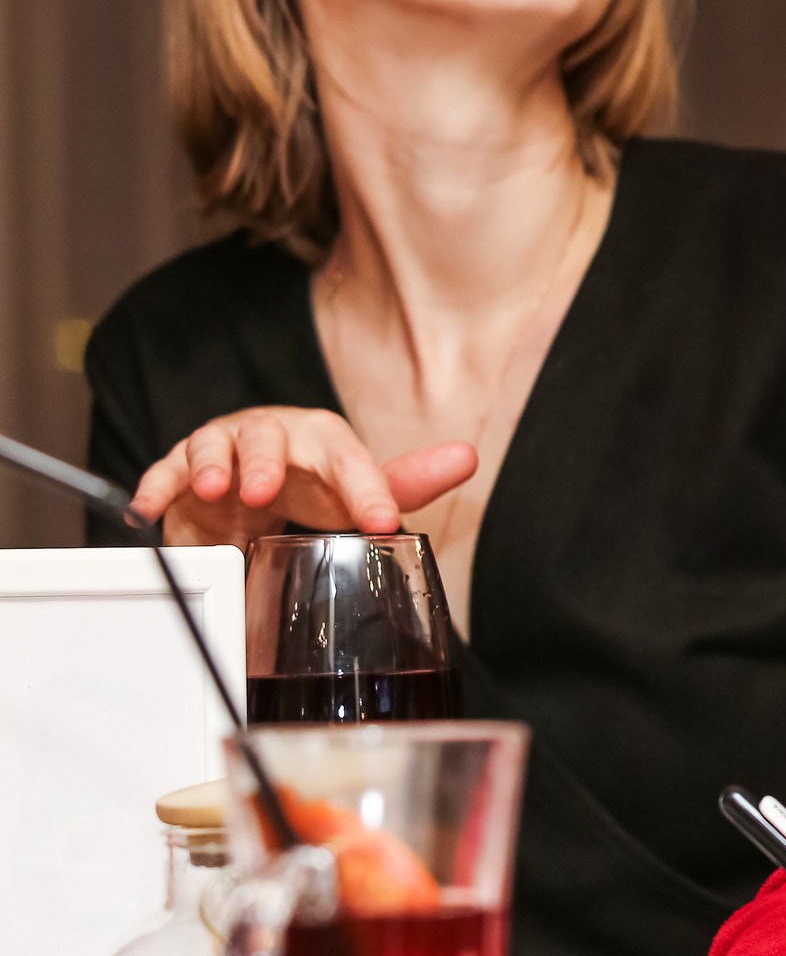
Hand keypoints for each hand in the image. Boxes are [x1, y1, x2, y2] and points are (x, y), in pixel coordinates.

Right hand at [127, 407, 476, 544]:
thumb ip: (405, 481)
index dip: (365, 489)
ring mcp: (225, 447)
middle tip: (266, 489)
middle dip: (267, 461)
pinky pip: (166, 471)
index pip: (350, 460)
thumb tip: (466, 457)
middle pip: (271, 437)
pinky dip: (156, 487)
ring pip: (215, 444)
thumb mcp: (356, 488)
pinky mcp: (184, 466)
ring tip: (213, 490)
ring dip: (211, 466)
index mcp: (323, 440)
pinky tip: (149, 508)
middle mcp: (274, 435)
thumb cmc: (310, 482)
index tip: (380, 521)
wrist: (251, 486)